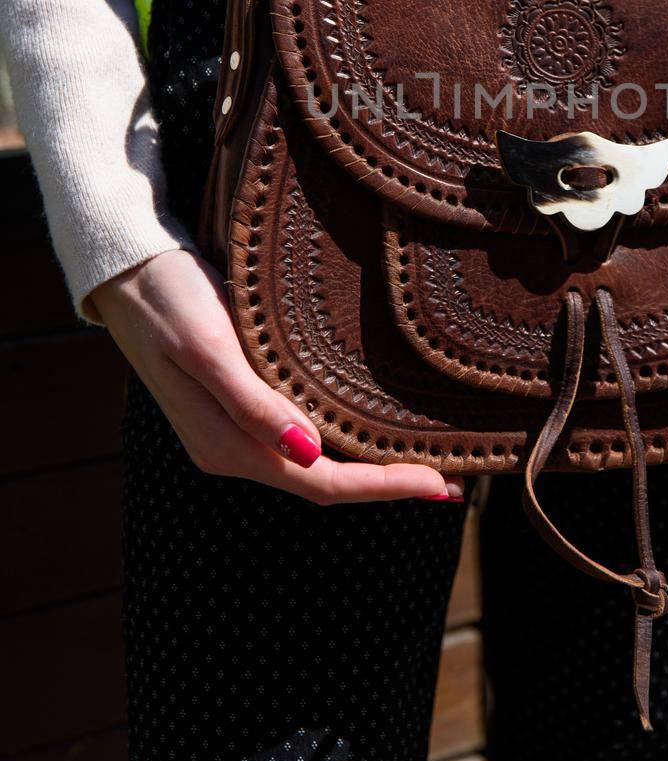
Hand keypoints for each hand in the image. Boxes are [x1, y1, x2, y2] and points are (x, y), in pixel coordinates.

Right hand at [92, 248, 464, 503]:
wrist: (126, 270)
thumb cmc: (168, 299)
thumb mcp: (209, 344)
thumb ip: (253, 403)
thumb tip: (309, 453)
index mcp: (227, 445)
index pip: (321, 485)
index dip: (382, 489)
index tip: (437, 483)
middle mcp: (232, 449)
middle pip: (323, 483)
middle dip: (386, 484)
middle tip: (449, 481)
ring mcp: (233, 431)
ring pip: (313, 466)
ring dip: (367, 468)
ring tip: (423, 461)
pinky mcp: (237, 405)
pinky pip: (300, 439)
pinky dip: (343, 443)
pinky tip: (370, 429)